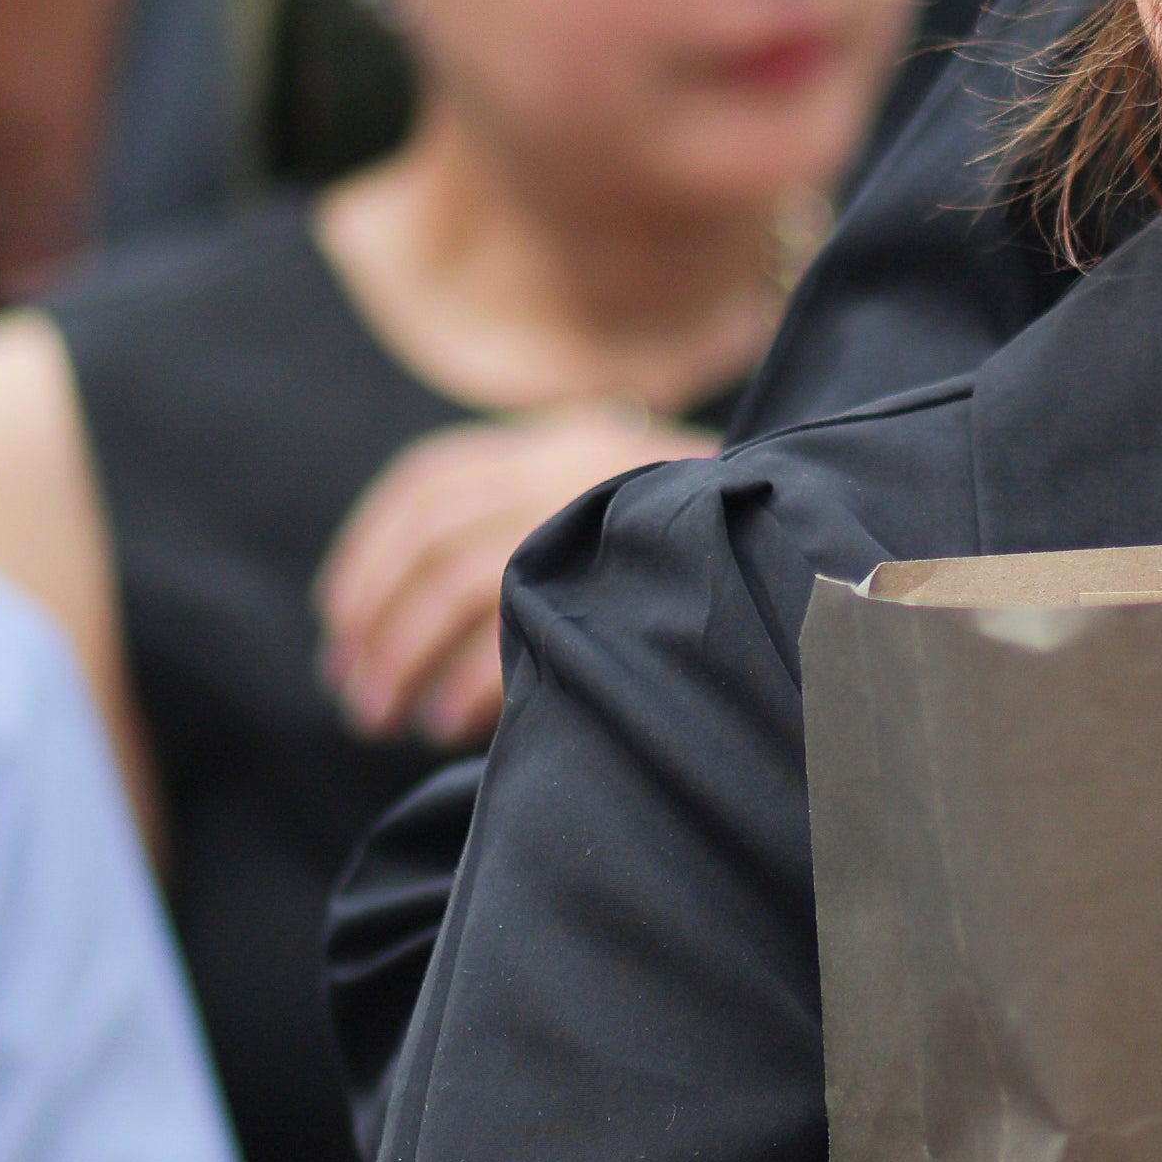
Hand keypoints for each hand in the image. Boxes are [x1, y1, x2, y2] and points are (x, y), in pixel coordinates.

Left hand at [317, 407, 709, 742]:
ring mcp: (612, 503)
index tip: (339, 620)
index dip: (367, 553)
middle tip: (355, 697)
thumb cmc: (713, 564)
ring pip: (463, 573)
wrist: (822, 547)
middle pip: (434, 537)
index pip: (429, 482)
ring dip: (404, 653)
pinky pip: (517, 617)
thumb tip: (415, 631)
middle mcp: (580, 457)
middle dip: (378, 623)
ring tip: (386, 718)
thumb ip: (543, 539)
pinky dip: (466, 675)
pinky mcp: (638, 560)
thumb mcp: (627, 522)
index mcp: (568, 439)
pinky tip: (447, 722)